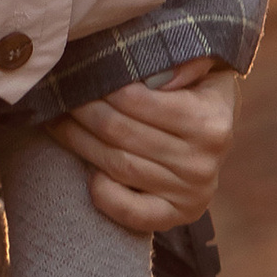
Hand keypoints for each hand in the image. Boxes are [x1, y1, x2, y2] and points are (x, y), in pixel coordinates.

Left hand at [45, 59, 236, 236]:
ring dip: (78, 142)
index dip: (100, 85)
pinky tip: (89, 173)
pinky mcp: (178, 216)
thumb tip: (161, 77)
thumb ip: (189, 60)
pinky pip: (132, 212)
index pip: (136, 100)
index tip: (79, 73)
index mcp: (211, 121)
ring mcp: (191, 194)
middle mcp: (202, 162)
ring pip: (117, 166)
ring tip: (57, 120)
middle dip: (81, 111)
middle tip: (59, 94)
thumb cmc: (201, 92)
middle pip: (119, 132)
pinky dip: (105, 195)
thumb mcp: (207, 67)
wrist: (219, 136)